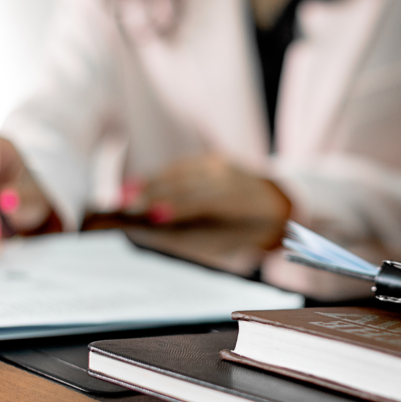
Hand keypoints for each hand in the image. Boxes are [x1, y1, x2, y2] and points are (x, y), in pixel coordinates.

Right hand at [120, 153, 290, 238]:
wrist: (277, 202)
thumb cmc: (247, 232)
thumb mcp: (226, 242)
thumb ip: (193, 237)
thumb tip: (153, 232)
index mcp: (239, 202)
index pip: (202, 202)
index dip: (175, 207)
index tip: (149, 214)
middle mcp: (230, 177)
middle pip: (185, 184)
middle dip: (153, 194)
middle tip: (123, 205)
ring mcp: (222, 164)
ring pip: (180, 173)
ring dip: (150, 184)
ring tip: (123, 196)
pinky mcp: (213, 158)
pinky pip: (182, 167)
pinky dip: (160, 176)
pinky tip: (140, 185)